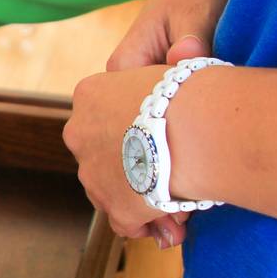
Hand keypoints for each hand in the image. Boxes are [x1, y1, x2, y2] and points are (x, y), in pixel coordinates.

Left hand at [64, 65, 189, 247]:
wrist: (196, 126)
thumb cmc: (192, 91)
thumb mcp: (164, 72)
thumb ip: (157, 84)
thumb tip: (183, 53)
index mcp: (90, 95)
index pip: (105, 117)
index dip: (133, 131)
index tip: (160, 137)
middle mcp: (79, 133)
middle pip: (104, 155)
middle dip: (133, 168)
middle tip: (169, 174)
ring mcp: (92, 173)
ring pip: (111, 190)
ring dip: (139, 198)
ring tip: (174, 204)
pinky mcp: (114, 207)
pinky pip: (125, 221)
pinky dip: (144, 223)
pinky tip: (167, 224)